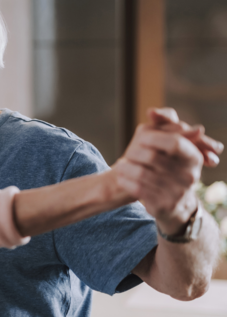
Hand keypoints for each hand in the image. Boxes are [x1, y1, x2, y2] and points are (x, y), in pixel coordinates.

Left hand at [113, 108, 222, 234]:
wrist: (174, 206)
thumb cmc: (170, 169)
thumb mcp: (173, 147)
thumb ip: (164, 126)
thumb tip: (151, 111)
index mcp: (193, 158)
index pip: (173, 142)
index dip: (153, 138)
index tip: (141, 138)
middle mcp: (189, 176)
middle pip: (152, 157)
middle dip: (134, 153)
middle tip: (128, 153)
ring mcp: (176, 193)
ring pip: (142, 173)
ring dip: (127, 168)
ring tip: (122, 165)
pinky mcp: (162, 206)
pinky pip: (137, 189)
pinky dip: (126, 180)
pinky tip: (122, 177)